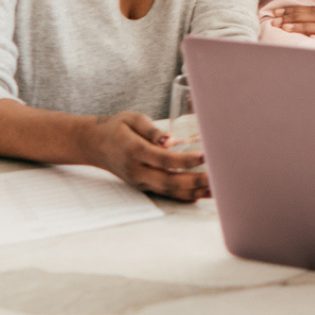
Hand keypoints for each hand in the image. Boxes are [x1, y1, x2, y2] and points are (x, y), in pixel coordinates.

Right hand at [84, 110, 208, 201]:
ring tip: (217, 190)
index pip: (162, 159)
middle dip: (194, 181)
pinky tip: (202, 195)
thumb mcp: (132, 119)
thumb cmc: (118, 128)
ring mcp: (139, 181)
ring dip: (194, 192)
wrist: (96, 145)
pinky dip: (184, 196)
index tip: (205, 156)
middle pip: (168, 181)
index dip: (184, 160)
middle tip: (218, 178)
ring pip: (168, 191)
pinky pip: (165, 194)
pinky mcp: (143, 186)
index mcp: (133, 150)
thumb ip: (151, 130)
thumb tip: (171, 142)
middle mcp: (136, 170)